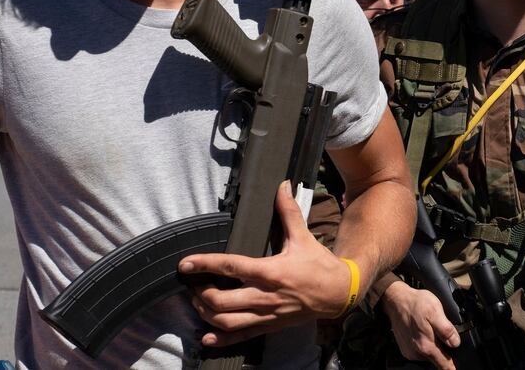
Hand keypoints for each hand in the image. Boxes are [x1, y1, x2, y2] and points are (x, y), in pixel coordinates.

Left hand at [179, 181, 355, 347]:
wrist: (338, 293)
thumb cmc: (319, 265)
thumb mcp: (303, 237)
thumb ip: (288, 211)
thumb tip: (282, 186)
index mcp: (271, 271)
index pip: (231, 267)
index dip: (205, 264)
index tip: (185, 264)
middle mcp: (265, 295)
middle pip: (221, 301)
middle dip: (201, 293)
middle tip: (193, 285)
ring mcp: (266, 314)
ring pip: (227, 321)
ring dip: (206, 314)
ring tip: (198, 303)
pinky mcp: (269, 325)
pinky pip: (242, 337)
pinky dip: (222, 339)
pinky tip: (208, 338)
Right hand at [380, 281, 459, 369]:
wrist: (396, 300)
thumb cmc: (416, 304)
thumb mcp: (435, 311)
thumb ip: (446, 330)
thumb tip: (456, 343)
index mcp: (426, 346)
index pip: (444, 365)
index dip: (452, 366)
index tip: (456, 367)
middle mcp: (417, 353)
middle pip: (437, 360)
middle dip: (443, 352)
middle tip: (442, 334)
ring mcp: (410, 352)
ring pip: (428, 355)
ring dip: (433, 347)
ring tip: (432, 330)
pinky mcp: (405, 349)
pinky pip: (419, 352)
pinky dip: (424, 345)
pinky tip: (424, 332)